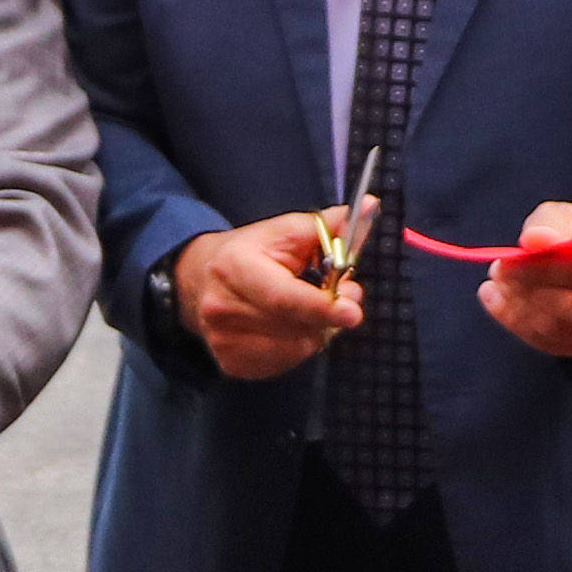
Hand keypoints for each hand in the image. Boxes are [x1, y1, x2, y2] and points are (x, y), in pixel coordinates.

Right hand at [175, 207, 364, 380]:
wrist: (200, 278)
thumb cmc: (252, 252)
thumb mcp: (288, 231)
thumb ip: (332, 227)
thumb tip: (371, 208)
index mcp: (235, 267)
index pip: (283, 297)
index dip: (321, 306)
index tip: (353, 312)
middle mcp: (222, 307)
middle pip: (295, 325)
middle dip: (328, 315)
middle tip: (343, 297)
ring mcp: (223, 340)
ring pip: (295, 349)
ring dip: (314, 331)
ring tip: (308, 308)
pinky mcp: (231, 363)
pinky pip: (285, 363)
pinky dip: (297, 346)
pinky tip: (288, 326)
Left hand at [475, 201, 571, 359]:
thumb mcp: (564, 216)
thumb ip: (550, 225)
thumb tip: (532, 239)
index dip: (544, 269)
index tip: (506, 261)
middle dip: (529, 291)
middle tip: (497, 272)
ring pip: (559, 330)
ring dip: (518, 309)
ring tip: (494, 284)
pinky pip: (550, 343)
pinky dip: (516, 324)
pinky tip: (494, 301)